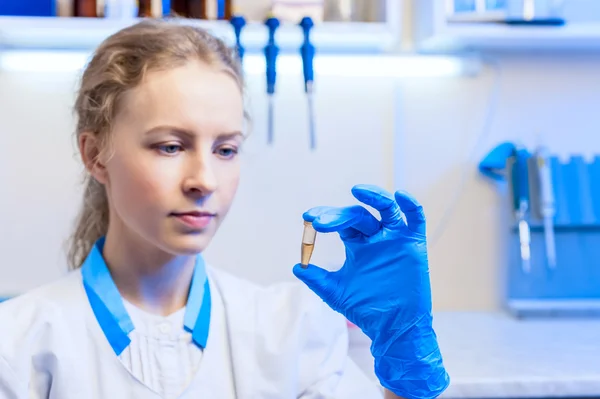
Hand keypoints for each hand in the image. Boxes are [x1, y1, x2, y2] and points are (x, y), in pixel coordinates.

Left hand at [293, 184, 448, 398]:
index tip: (308, 219)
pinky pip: (415, 220)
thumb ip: (317, 279)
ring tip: (356, 190)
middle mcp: (375, 238)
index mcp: (357, 245)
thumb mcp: (336, 292)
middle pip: (358, 215)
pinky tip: (400, 196)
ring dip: (374, 196)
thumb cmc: (366, 309)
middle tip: (320, 222)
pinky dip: (410, 206)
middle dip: (338, 216)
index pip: (341, 222)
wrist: (392, 328)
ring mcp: (395, 239)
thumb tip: (296, 267)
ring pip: (386, 209)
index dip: (326, 217)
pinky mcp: (413, 245)